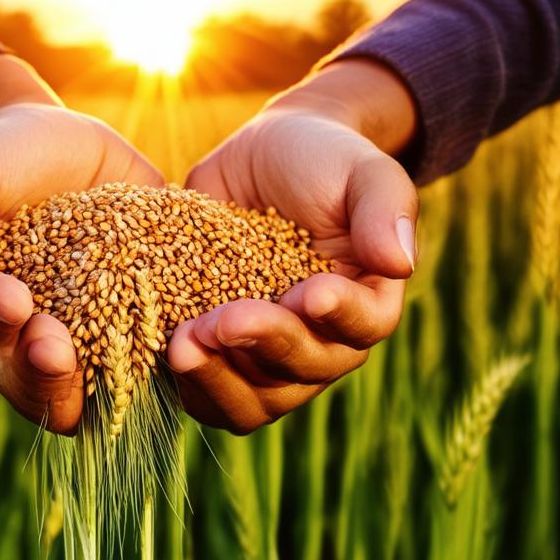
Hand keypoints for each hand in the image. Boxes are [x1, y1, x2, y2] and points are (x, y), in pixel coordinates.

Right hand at [0, 57, 162, 432]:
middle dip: (41, 371)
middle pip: (30, 382)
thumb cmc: (0, 156)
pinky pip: (148, 357)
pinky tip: (174, 342)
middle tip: (57, 348)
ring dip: (99, 380)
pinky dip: (160, 359)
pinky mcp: (132, 322)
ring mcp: (82, 337)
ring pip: (90, 388)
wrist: (60, 143)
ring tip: (116, 353)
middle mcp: (24, 339)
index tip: (13, 298)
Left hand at [169, 59, 418, 432]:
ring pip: (253, 401)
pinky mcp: (218, 353)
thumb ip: (386, 207)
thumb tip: (401, 262)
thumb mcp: (362, 170)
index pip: (362, 328)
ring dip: (218, 378)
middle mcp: (321, 343)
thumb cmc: (324, 160)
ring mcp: (266, 357)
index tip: (310, 291)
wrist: (263, 158)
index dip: (338, 317)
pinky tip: (158, 352)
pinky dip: (186, 382)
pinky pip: (206, 392)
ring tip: (181, 344)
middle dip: (264, 345)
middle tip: (222, 319)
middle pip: (303, 372)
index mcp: (365, 302)